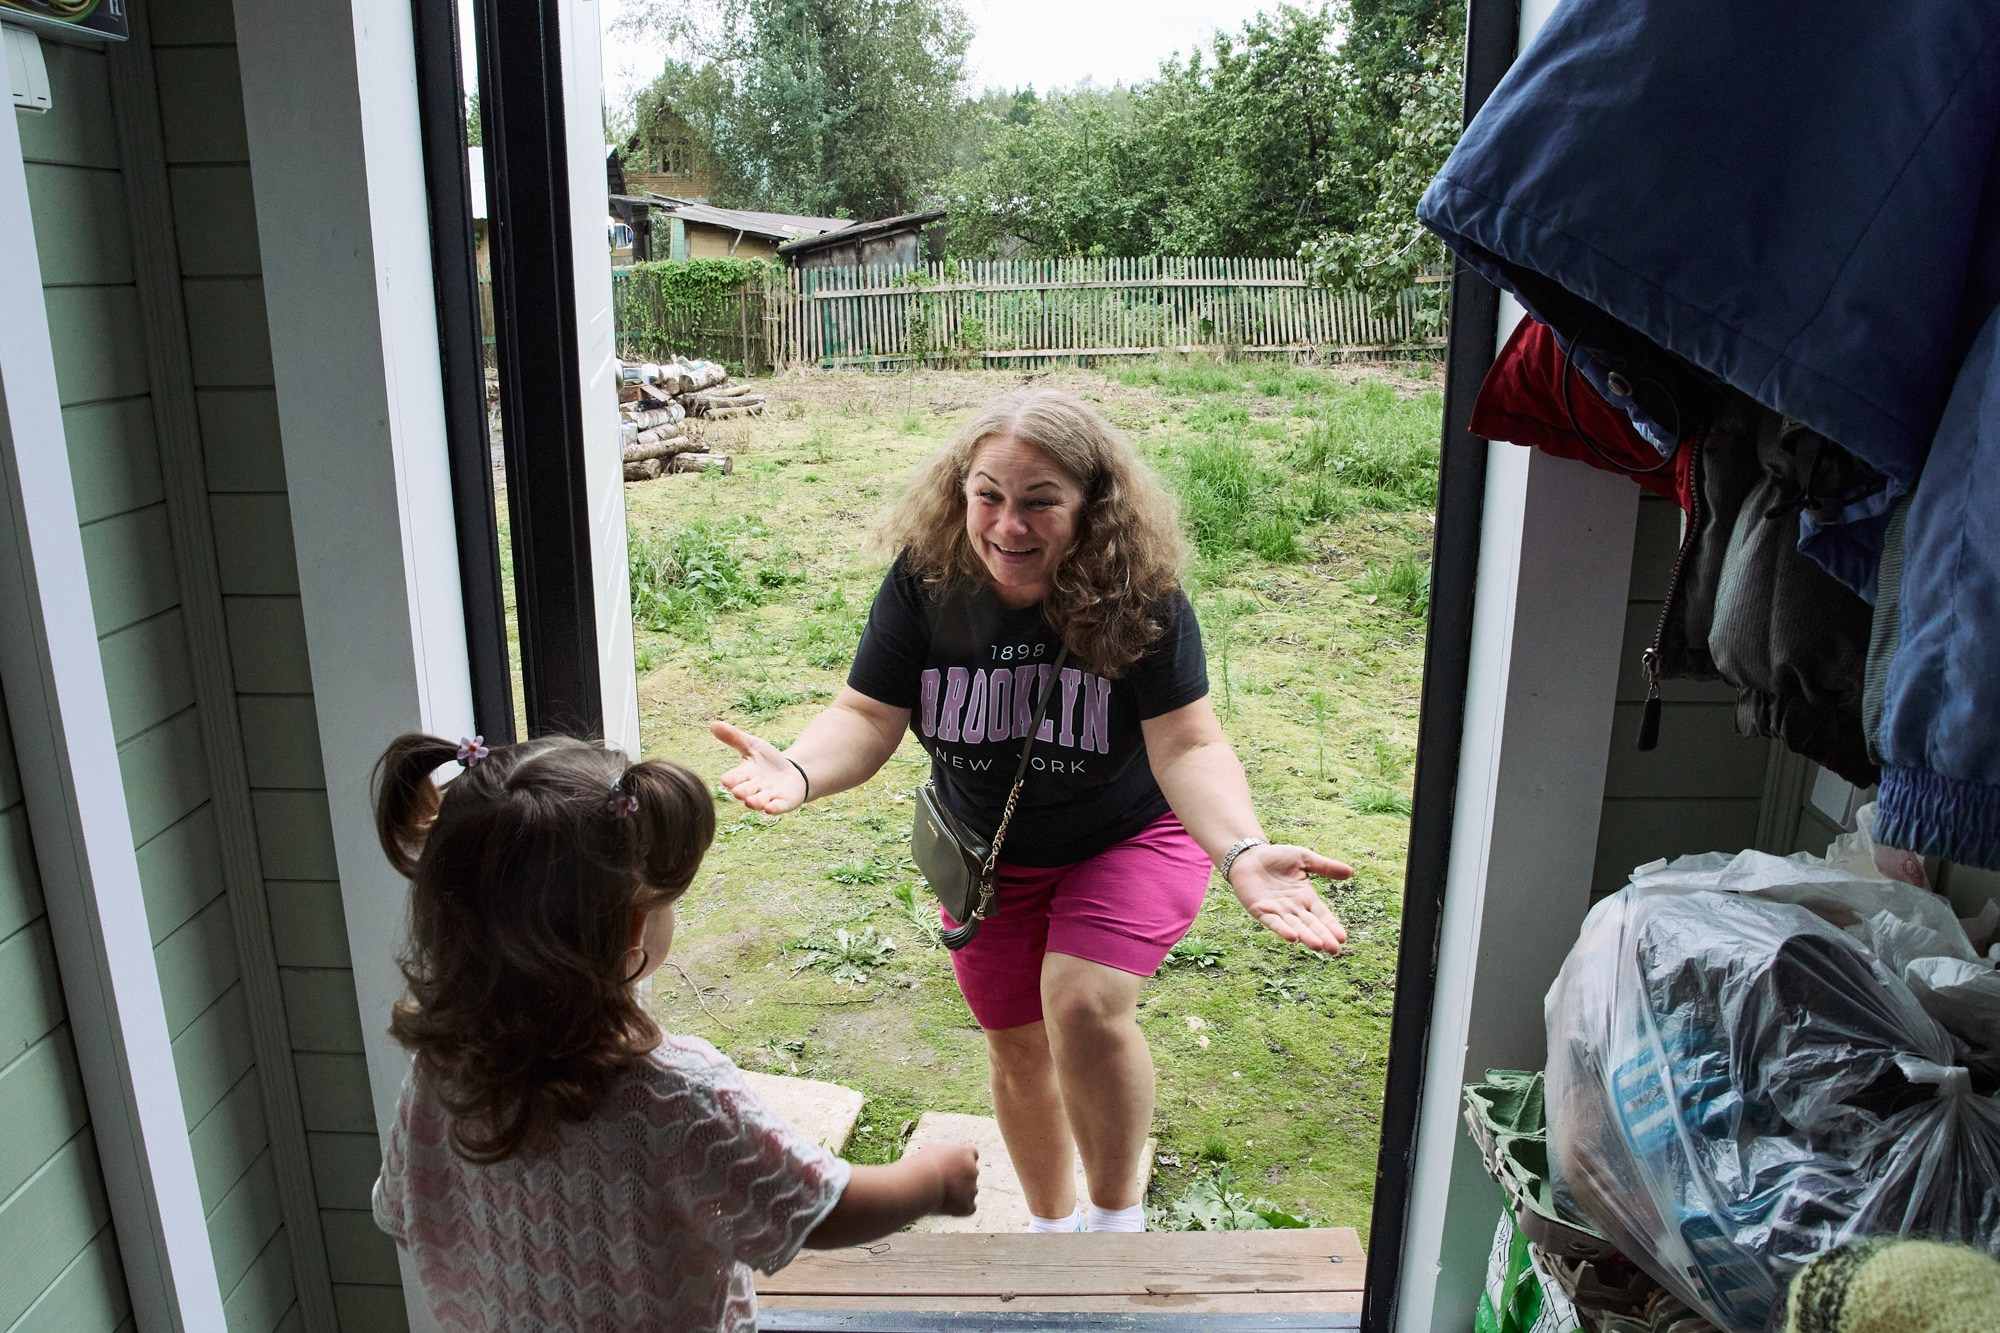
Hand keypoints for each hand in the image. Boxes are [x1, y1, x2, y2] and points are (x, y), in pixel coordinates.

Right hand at [710, 720, 806, 813]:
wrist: (791, 773)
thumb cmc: (767, 761)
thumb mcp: (753, 746)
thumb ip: (734, 738)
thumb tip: (713, 724)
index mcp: (744, 774)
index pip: (735, 777)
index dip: (731, 779)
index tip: (726, 780)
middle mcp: (754, 788)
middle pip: (746, 790)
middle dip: (742, 791)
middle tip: (737, 792)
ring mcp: (768, 797)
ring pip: (759, 801)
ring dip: (755, 802)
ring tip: (751, 802)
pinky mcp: (782, 802)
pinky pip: (777, 807)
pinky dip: (774, 808)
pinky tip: (770, 809)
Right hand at [907, 1142, 978, 1216]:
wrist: (922, 1183)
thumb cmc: (923, 1165)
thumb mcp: (932, 1151)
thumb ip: (944, 1154)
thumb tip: (943, 1160)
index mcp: (967, 1153)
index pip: (972, 1155)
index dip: (962, 1161)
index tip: (952, 1165)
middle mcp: (973, 1170)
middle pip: (972, 1173)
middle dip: (962, 1178)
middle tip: (943, 1182)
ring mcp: (972, 1188)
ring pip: (971, 1191)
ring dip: (962, 1193)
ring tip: (941, 1194)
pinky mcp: (967, 1205)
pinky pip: (970, 1207)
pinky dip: (962, 1208)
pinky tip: (949, 1206)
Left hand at [1227, 844, 1351, 953]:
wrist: (1249, 855)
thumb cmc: (1277, 857)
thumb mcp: (1304, 859)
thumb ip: (1325, 866)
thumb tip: (1351, 871)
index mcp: (1306, 898)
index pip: (1322, 915)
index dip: (1332, 926)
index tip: (1343, 938)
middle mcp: (1294, 908)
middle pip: (1311, 925)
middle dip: (1323, 937)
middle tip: (1334, 950)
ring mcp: (1277, 911)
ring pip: (1295, 926)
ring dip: (1306, 937)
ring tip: (1318, 946)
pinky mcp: (1260, 910)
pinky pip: (1273, 922)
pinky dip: (1282, 930)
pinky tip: (1292, 938)